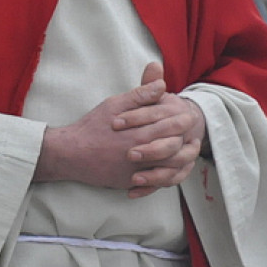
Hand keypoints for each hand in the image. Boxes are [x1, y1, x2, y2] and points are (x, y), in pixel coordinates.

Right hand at [34, 63, 201, 196]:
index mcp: (140, 131)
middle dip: (189, 142)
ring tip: (188, 153)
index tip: (189, 116)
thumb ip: (139, 95)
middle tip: (195, 136)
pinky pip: (158, 182)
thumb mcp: (113, 105)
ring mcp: (138, 169)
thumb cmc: (92, 127)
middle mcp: (143, 152)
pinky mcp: (132, 181)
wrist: (72, 154)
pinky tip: (173, 169)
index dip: (184, 121)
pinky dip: (170, 176)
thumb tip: (161, 84)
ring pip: (172, 168)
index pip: (173, 126)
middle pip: (177, 148)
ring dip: (183, 161)